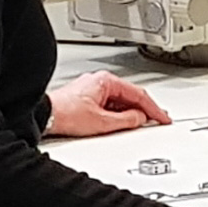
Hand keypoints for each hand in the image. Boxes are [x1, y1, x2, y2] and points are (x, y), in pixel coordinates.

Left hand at [44, 70, 171, 136]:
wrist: (44, 116)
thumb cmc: (66, 113)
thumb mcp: (102, 122)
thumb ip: (126, 120)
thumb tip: (140, 118)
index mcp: (106, 81)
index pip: (138, 94)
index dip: (154, 108)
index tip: (163, 118)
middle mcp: (100, 81)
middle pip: (130, 96)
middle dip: (144, 109)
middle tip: (157, 120)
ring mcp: (94, 89)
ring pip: (120, 101)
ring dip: (130, 113)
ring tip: (139, 125)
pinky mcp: (88, 97)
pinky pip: (110, 104)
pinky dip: (119, 114)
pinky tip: (121, 123)